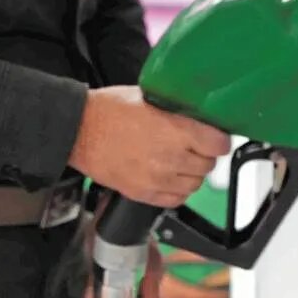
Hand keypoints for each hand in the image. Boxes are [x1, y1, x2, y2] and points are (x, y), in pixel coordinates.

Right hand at [69, 86, 229, 207]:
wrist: (78, 131)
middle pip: (209, 165)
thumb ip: (177, 110)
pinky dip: (177, 190)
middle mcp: (170, 157)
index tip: (215, 138)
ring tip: (178, 161)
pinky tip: (168, 176)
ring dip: (191, 174)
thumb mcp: (149, 97)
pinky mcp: (144, 194)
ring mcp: (157, 179)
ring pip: (195, 185)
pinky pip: (176, 199)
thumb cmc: (109, 111)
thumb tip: (198, 116)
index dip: (219, 140)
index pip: (219, 145)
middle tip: (193, 146)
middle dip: (204, 155)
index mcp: (175, 130)